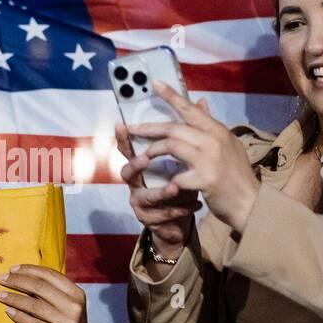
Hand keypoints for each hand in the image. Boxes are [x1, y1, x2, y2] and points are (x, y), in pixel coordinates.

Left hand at [0, 264, 89, 322]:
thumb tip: (22, 273)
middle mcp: (74, 307)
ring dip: (14, 298)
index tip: (12, 269)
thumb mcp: (66, 305)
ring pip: (34, 305)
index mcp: (77, 294)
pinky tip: (8, 311)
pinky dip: (18, 316)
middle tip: (1, 279)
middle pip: (40, 287)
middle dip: (17, 281)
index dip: (29, 270)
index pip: (50, 275)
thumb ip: (52, 291)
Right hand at [115, 119, 201, 258]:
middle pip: (126, 172)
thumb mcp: (189, 159)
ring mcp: (141, 202)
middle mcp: (137, 182)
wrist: (184, 220)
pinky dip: (178, 209)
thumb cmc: (183, 186)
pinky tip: (195, 205)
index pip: (130, 148)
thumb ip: (192, 132)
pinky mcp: (150, 220)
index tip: (121, 124)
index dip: (123, 138)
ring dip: (160, 191)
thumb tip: (201, 102)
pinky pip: (160, 215)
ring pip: (144, 196)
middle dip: (136, 164)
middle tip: (146, 158)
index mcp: (144, 165)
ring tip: (175, 187)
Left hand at [126, 81, 260, 234]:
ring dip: (154, 150)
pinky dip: (168, 180)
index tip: (155, 83)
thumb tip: (201, 101)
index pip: (191, 109)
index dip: (171, 96)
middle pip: (175, 127)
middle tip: (132, 128)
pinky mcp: (205, 179)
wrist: (250, 202)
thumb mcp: (227, 144)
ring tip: (145, 156)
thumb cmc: (236, 174)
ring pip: (172, 146)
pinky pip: (177, 176)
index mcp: (218, 131)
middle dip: (150, 128)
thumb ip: (210, 125)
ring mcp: (210, 159)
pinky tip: (164, 184)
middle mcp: (214, 140)